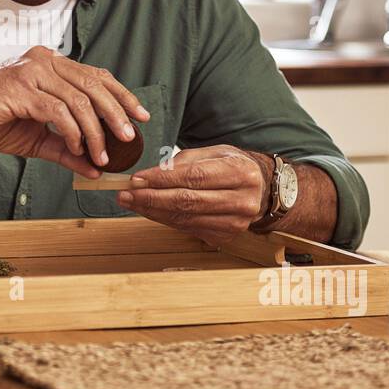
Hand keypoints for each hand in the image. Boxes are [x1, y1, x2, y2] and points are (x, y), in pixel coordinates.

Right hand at [0, 46, 149, 174]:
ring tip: (104, 152)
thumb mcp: (37, 138)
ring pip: (79, 100)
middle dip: (117, 112)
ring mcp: (32, 72)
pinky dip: (73, 132)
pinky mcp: (21, 88)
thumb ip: (67, 148)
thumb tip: (95, 167)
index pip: (96, 75)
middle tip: (130, 136)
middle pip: (94, 84)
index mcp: (50, 64)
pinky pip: (58, 111)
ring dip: (96, 130)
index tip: (140, 115)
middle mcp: (44, 61)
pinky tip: (78, 148)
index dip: (121, 94)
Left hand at [117, 145, 271, 243]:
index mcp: (240, 173)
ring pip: (184, 218)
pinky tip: (149, 211)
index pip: (194, 177)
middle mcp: (241, 200)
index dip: (162, 179)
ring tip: (131, 202)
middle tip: (125, 194)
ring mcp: (234, 222)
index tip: (136, 179)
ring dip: (152, 211)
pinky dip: (164, 220)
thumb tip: (152, 173)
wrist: (262, 190)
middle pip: (187, 201)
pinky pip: (187, 228)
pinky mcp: (225, 236)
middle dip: (151, 198)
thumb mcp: (215, 152)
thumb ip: (184, 161)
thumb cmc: (234, 166)